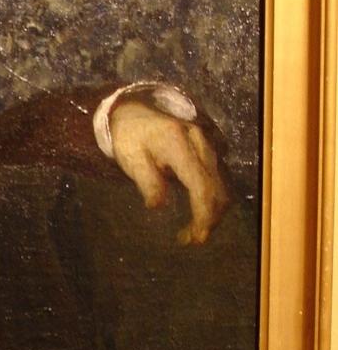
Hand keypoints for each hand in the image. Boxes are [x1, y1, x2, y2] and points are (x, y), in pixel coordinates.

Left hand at [109, 101, 228, 244]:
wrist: (134, 109)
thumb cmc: (129, 136)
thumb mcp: (130, 157)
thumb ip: (146, 181)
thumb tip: (158, 206)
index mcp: (178, 144)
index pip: (200, 184)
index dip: (203, 214)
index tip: (198, 237)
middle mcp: (200, 142)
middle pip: (216, 188)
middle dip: (208, 219)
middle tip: (189, 240)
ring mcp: (207, 145)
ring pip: (221, 185)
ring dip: (211, 212)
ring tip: (190, 232)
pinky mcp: (209, 150)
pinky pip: (217, 179)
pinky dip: (211, 200)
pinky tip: (197, 214)